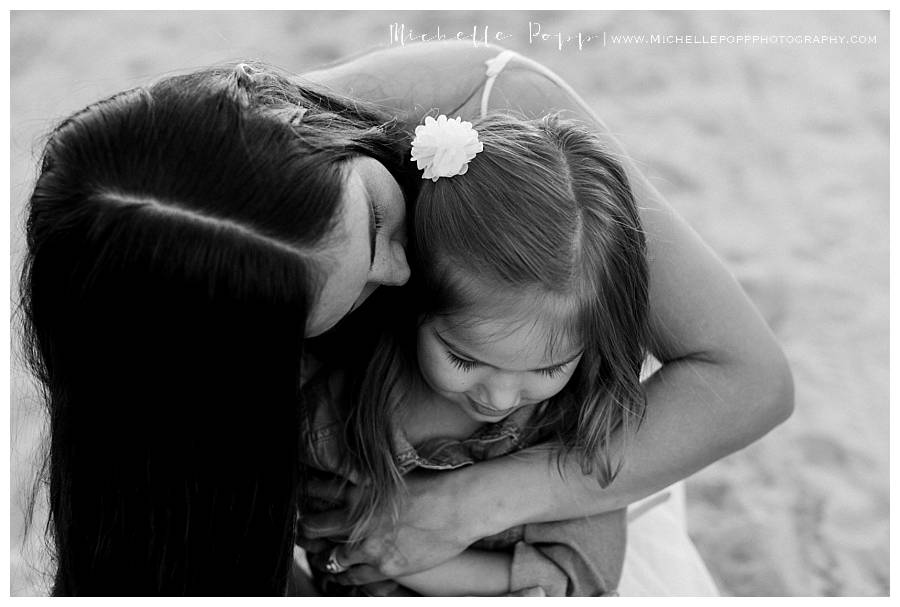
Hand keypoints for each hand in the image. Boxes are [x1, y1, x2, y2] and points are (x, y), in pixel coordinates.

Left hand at [297, 469, 479, 580]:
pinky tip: (343, 576)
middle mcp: (358, 519)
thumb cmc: (432, 485)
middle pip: (314, 528)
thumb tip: (352, 476)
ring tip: (321, 558)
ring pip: (331, 559)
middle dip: (305, 529)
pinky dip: (346, 577)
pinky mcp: (384, 567)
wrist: (459, 507)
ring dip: (324, 558)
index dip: (306, 495)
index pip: (317, 491)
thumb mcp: (392, 475)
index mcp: (358, 490)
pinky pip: (354, 579)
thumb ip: (367, 479)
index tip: (302, 498)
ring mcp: (369, 547)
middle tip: (302, 531)